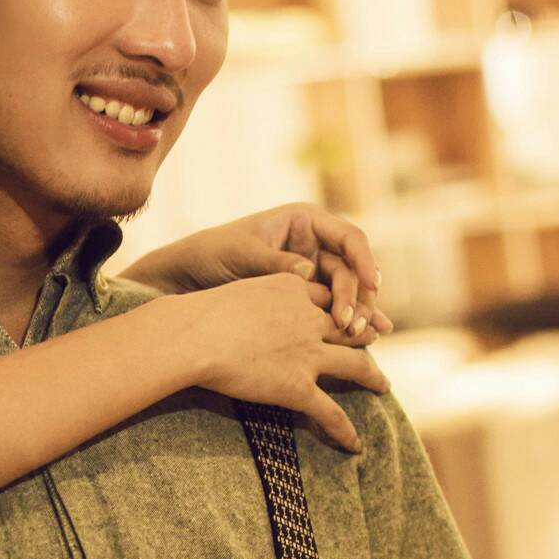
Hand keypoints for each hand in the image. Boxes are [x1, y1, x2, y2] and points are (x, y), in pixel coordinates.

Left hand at [133, 205, 392, 342]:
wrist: (187, 278)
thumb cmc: (211, 254)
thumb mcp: (241, 253)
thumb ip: (275, 262)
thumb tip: (309, 271)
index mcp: (304, 220)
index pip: (348, 237)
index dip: (364, 259)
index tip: (371, 283)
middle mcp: (315, 243)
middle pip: (351, 268)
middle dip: (356, 296)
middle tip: (351, 324)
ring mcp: (313, 269)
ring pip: (348, 290)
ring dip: (358, 311)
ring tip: (364, 336)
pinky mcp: (307, 295)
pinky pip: (334, 307)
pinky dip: (350, 320)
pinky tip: (369, 337)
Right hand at [170, 271, 388, 453]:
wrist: (195, 335)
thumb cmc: (197, 313)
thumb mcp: (230, 292)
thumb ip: (245, 300)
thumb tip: (227, 312)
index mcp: (291, 288)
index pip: (324, 294)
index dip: (338, 303)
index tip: (344, 310)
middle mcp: (308, 318)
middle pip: (348, 325)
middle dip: (363, 333)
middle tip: (374, 340)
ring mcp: (308, 353)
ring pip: (354, 364)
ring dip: (372, 376)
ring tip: (383, 386)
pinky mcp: (298, 387)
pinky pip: (329, 413)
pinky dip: (345, 430)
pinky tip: (355, 444)